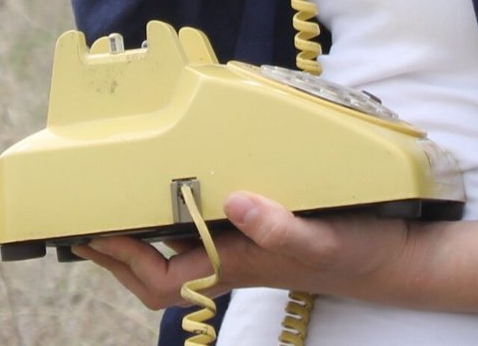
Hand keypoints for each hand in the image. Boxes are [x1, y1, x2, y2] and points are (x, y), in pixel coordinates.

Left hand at [74, 192, 408, 308]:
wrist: (393, 258)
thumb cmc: (358, 250)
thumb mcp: (323, 237)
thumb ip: (281, 226)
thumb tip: (236, 204)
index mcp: (236, 264)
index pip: (163, 281)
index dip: (124, 262)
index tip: (95, 234)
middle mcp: (230, 261)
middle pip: (156, 278)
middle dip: (116, 259)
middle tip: (84, 227)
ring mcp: (239, 250)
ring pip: (173, 260)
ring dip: (138, 244)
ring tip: (110, 215)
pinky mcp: (252, 233)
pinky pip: (198, 237)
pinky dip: (173, 222)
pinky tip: (169, 197)